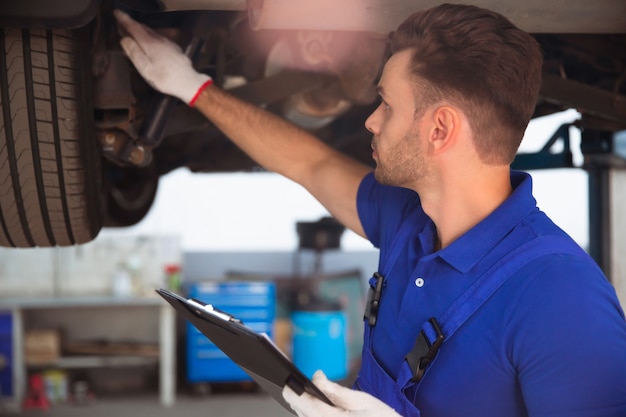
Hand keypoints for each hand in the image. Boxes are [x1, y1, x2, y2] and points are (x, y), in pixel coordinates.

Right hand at [113, 10, 211, 105]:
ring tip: (133, 32)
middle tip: (122, 23)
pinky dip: (150, 36)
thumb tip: (125, 39)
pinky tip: (149, 42)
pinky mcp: (174, 48)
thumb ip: (134, 53)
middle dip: (131, 24)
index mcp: (150, 43)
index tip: (116, 13)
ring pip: (152, 32)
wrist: (188, 83)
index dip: (124, 20)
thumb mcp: (145, 68)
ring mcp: (168, 43)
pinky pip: (159, 38)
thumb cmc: (165, 79)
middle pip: (143, 28)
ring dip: (141, 30)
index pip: (134, 27)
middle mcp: (159, 39)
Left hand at [282, 370, 401, 416]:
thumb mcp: (363, 401)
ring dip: (305, 408)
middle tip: (293, 383)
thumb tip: (316, 377)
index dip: (293, 391)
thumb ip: (335, 390)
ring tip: (302, 393)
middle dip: (299, 397)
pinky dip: (313, 415)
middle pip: (302, 413)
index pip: (303, 403)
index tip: (287, 381)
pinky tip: (317, 407)